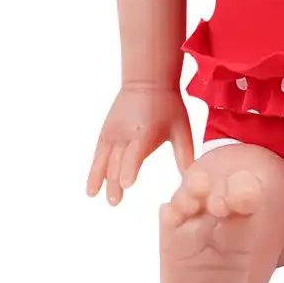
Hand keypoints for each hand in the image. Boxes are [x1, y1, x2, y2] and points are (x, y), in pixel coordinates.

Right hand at [86, 85, 193, 204]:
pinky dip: (94, 170)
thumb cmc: (169, 106)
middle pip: (118, 161)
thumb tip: (192, 179)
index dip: (131, 168)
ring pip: (104, 159)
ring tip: (96, 196)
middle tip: (115, 202)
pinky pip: (98, 154)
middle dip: (115, 182)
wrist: (147, 81)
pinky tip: (91, 188)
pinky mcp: (105, 132)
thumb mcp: (181, 128)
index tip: (127, 184)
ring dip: (101, 178)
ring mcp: (113, 133)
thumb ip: (185, 154)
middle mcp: (126, 134)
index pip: (136, 152)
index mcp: (145, 133)